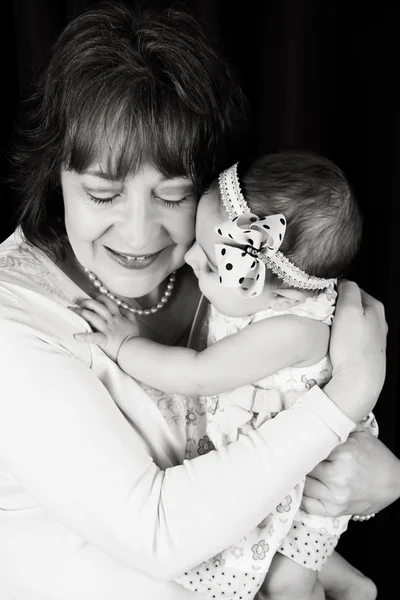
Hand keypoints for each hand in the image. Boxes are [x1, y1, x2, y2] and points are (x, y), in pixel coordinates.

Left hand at [70, 296, 138, 361]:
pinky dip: (84, 337)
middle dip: (87, 302)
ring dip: (82, 313)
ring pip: (93, 317)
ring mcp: (107, 329)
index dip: (100, 298)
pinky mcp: (104, 340)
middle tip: (79, 301)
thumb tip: (124, 309)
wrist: (134, 349)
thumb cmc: (133, 338)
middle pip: (98, 307)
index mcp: (117, 317)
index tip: (93, 296)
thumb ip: (128, 315)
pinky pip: (93, 337)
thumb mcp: (133, 323)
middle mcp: (111, 320)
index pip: (108, 303)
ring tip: (72, 310)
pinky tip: (76, 336)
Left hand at [301, 426, 399, 516]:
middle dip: (299, 460)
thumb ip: (338, 424)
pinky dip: (302, 495)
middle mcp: (338, 477)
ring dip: (299, 477)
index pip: (310, 448)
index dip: (302, 444)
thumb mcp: (360, 433)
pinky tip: (302, 486)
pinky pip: (308, 505)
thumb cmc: (376, 457)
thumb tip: (315, 415)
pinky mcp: (335, 511)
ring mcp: (336, 497)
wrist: (394, 482)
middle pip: (304, 467)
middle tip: (293, 454)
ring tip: (297, 468)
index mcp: (344, 454)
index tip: (295, 441)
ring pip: (303, 485)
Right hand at [324, 280, 386, 421]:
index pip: (351, 288)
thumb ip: (348, 290)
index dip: (335, 291)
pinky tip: (335, 343)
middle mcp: (378, 320)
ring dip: (339, 321)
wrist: (359, 381)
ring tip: (327, 328)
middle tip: (323, 313)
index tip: (322, 298)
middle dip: (337, 306)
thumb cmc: (353, 346)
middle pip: (352, 305)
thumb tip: (344, 282)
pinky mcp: (366, 352)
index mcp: (375, 306)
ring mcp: (373, 337)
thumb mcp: (350, 310)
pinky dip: (342, 335)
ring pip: (352, 321)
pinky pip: (351, 336)